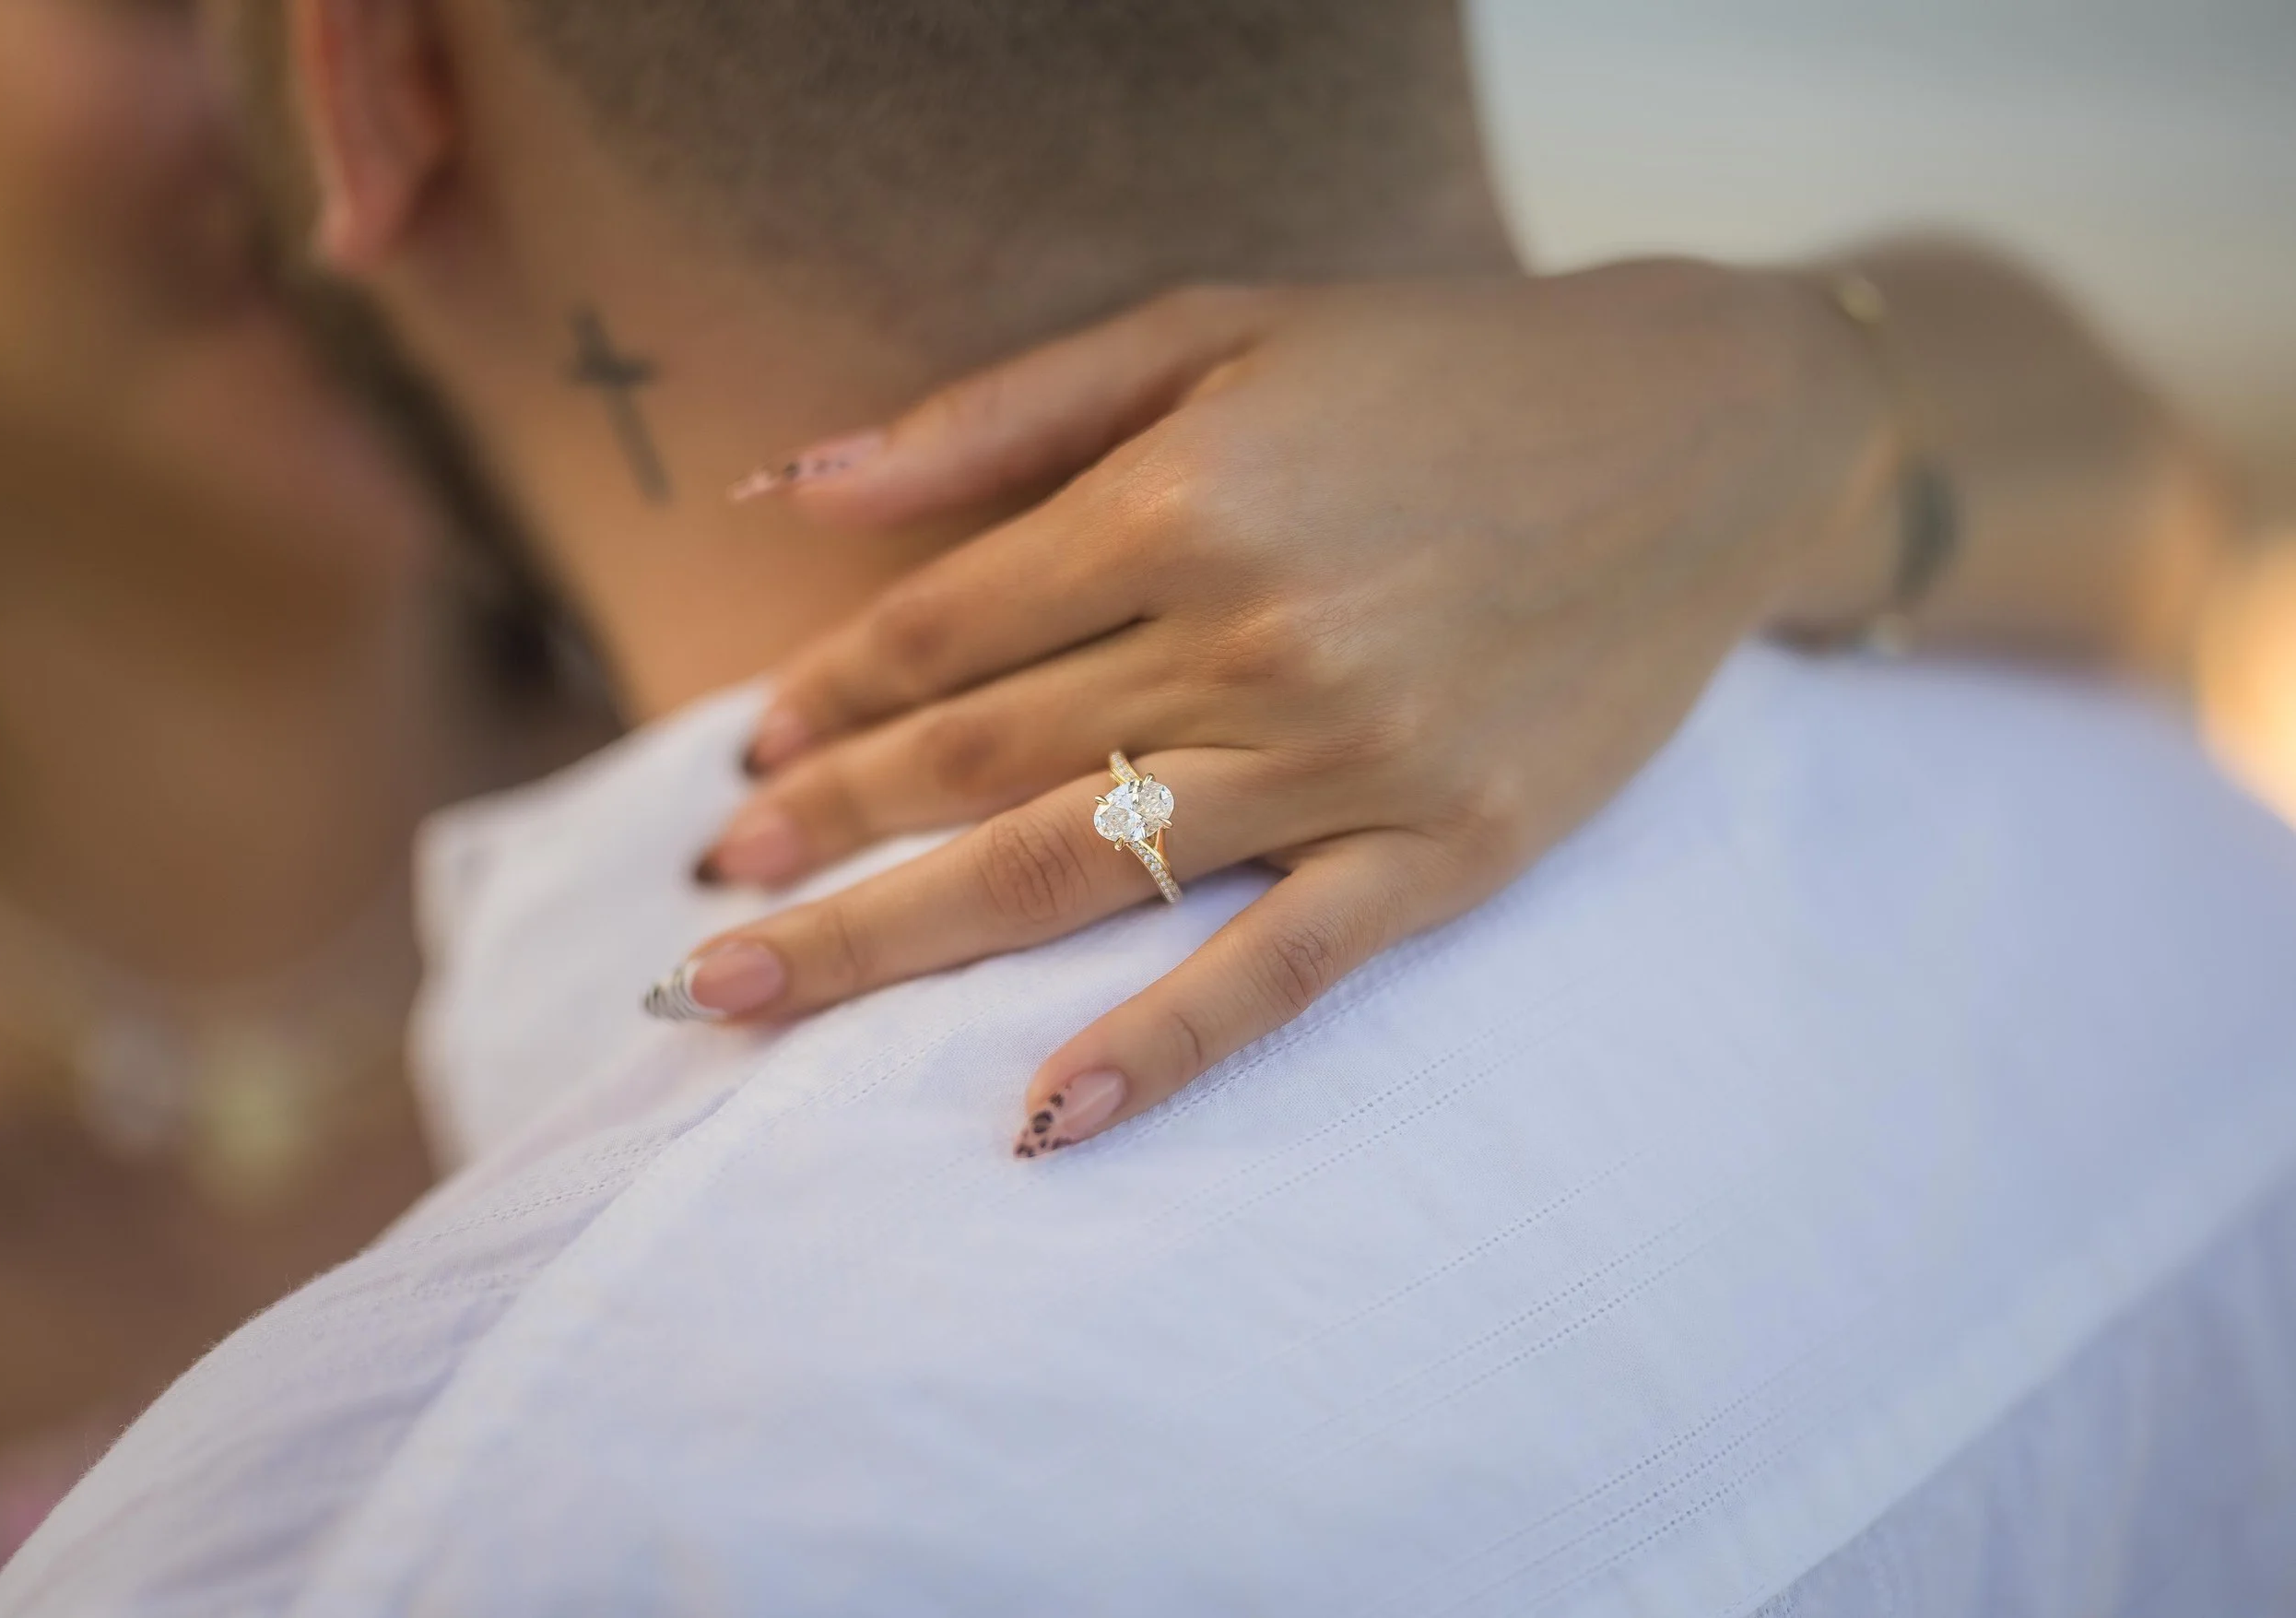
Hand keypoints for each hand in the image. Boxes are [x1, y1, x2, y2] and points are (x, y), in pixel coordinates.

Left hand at [663, 263, 1891, 1153]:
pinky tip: (1048, 1115)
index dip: (828, 700)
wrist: (1702, 434)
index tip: (754, 758)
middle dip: (820, 836)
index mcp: (1187, 495)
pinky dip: (1166, 1044)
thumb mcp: (1220, 329)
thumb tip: (798, 483)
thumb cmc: (1442, 371)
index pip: (945, 629)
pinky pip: (1286, 967)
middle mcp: (1256, 635)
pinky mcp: (1454, 848)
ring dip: (897, 936)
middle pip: (976, 760)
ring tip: (751, 993)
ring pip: (1078, 865)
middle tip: (705, 907)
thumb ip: (1002, 412)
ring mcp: (1357, 755)